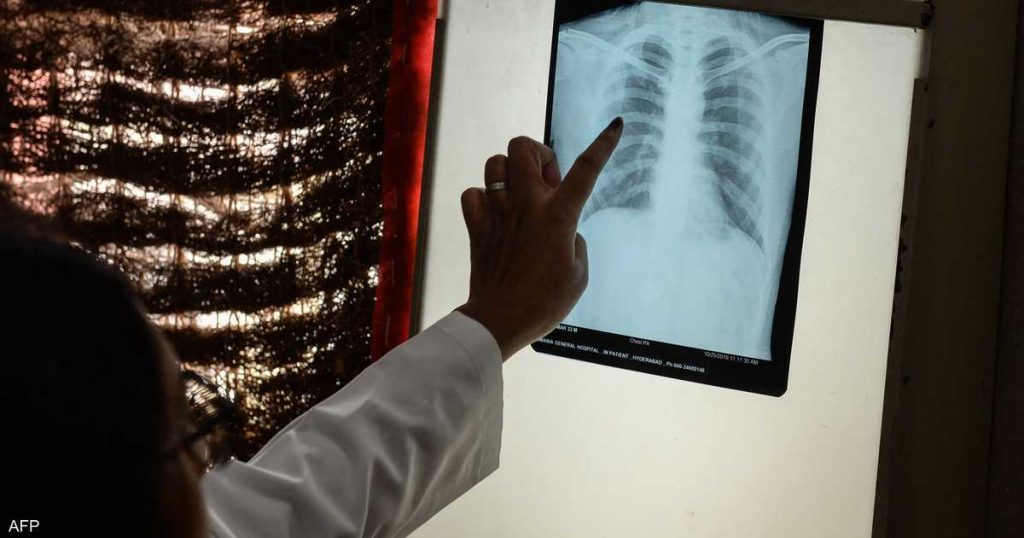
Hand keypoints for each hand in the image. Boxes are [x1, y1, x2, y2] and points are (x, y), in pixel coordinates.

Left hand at [456, 118, 623, 360]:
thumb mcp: (578, 273)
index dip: (603, 144)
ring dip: (509, 172)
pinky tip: (495, 215)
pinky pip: (473, 194)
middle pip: (523, 147)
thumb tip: (563, 231)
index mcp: (558, 215)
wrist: (500, 320)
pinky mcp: (476, 226)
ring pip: (494, 163)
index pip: (586, 169)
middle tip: (546, 183)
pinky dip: (484, 198)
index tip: (615, 125)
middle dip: (537, 154)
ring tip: (520, 196)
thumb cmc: (545, 302)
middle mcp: (526, 205)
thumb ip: (574, 241)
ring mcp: (497, 212)